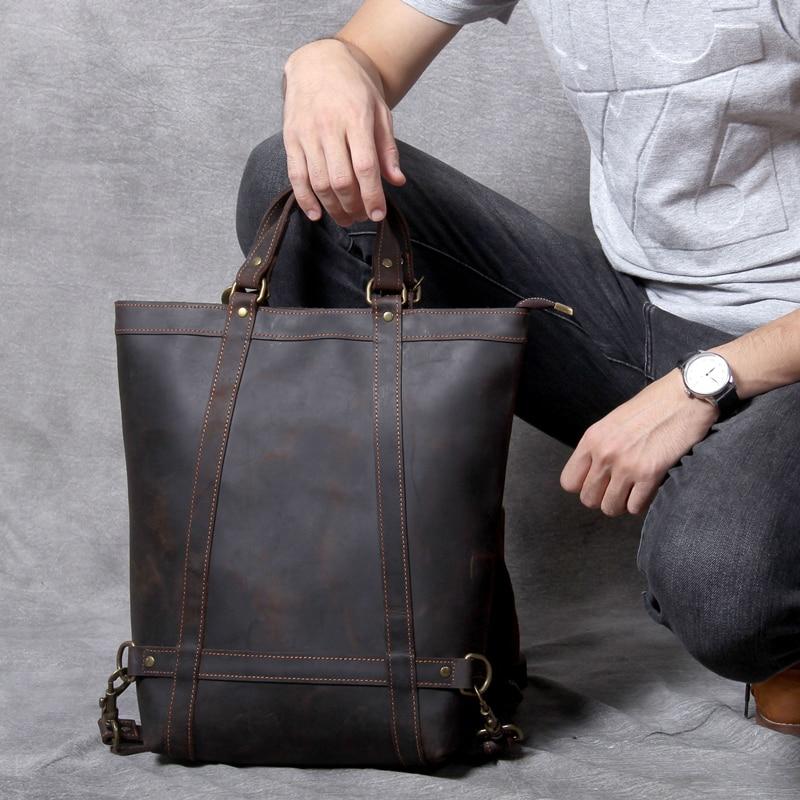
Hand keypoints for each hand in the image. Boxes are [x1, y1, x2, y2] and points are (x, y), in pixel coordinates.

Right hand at [281, 38, 406, 226]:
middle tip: (362, 217)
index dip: (372, 195)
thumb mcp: (380, 112)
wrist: (318, 62)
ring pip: (318, 182)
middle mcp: (329, 126)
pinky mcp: (290, 139)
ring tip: (346, 219)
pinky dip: (305, 200)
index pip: (365, 166)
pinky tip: (317, 214)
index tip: (378, 214)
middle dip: (353, 206)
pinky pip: (296, 176)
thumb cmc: (354, 90)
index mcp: (356, 118)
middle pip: (341, 179)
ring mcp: (307, 134)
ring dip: (333, 208)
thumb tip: (397, 181)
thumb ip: (388, 149)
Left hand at [560, 369, 718, 516]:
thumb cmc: (652, 405)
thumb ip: (599, 446)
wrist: (686, 396)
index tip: (598, 481)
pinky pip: (635, 508)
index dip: (583, 485)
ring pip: (610, 508)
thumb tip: (593, 474)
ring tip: (632, 490)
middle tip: (618, 488)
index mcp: (592, 439)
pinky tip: (648, 489)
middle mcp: (604, 454)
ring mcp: (626, 465)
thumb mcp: (613, 421)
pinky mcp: (650, 474)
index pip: (568, 481)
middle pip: (588, 499)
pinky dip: (641, 503)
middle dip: (603, 498)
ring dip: (622, 504)